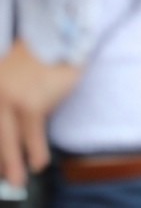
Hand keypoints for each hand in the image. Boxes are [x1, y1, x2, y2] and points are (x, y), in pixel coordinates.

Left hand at [0, 41, 80, 187]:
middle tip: (4, 177)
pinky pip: (32, 136)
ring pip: (8, 141)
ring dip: (12, 164)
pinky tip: (38, 163)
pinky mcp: (31, 105)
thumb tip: (10, 128)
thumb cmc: (38, 56)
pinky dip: (35, 152)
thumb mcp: (11, 75)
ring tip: (17, 180)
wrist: (58, 37)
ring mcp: (10, 101)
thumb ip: (6, 96)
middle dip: (0, 159)